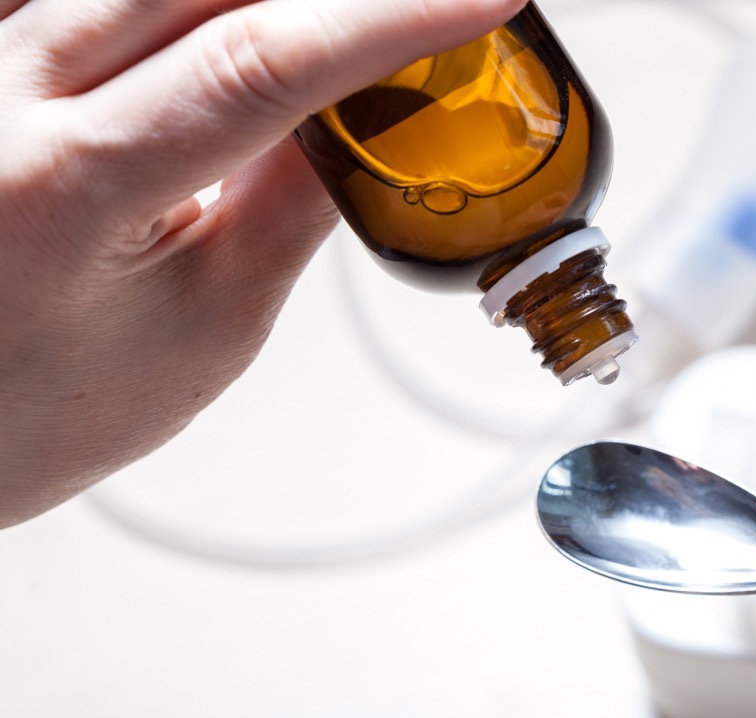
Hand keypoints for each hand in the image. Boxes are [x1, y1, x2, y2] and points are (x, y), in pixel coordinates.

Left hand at [0, 0, 524, 526]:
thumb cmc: (43, 408)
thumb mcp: (210, 326)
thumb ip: (294, 206)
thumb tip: (368, 115)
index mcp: (64, 184)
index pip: (261, 62)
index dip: (390, 20)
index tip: (481, 1)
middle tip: (423, 19)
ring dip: (268, 0)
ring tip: (342, 37)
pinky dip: (195, 9)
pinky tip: (238, 31)